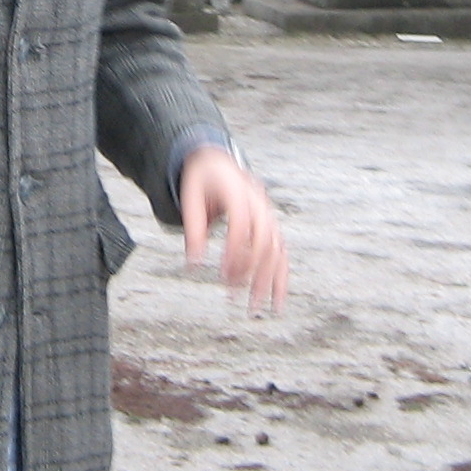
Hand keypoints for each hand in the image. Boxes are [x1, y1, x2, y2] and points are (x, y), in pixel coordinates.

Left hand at [177, 145, 285, 312]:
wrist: (217, 162)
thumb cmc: (201, 181)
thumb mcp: (190, 198)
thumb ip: (193, 229)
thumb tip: (193, 264)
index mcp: (239, 193)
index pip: (242, 226)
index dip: (234, 252)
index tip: (222, 275)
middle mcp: (259, 205)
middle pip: (263, 241)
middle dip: (251, 272)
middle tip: (233, 297)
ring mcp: (268, 216)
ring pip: (276, 251)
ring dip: (268, 281)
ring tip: (255, 308)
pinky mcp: (270, 227)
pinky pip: (281, 254)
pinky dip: (280, 278)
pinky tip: (276, 301)